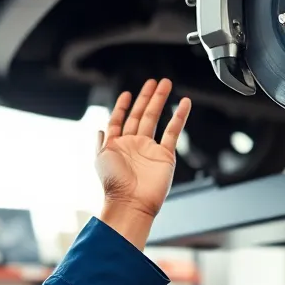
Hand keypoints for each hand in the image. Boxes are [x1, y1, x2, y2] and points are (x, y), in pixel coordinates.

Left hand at [95, 79, 190, 247]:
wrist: (131, 203)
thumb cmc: (114, 184)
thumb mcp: (100, 159)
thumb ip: (101, 142)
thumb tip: (99, 129)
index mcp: (117, 144)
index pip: (120, 119)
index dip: (123, 106)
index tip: (127, 93)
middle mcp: (134, 144)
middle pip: (140, 114)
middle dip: (146, 97)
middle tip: (154, 81)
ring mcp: (150, 149)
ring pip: (156, 118)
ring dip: (159, 100)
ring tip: (166, 84)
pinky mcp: (165, 155)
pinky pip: (173, 132)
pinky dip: (179, 117)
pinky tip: (184, 103)